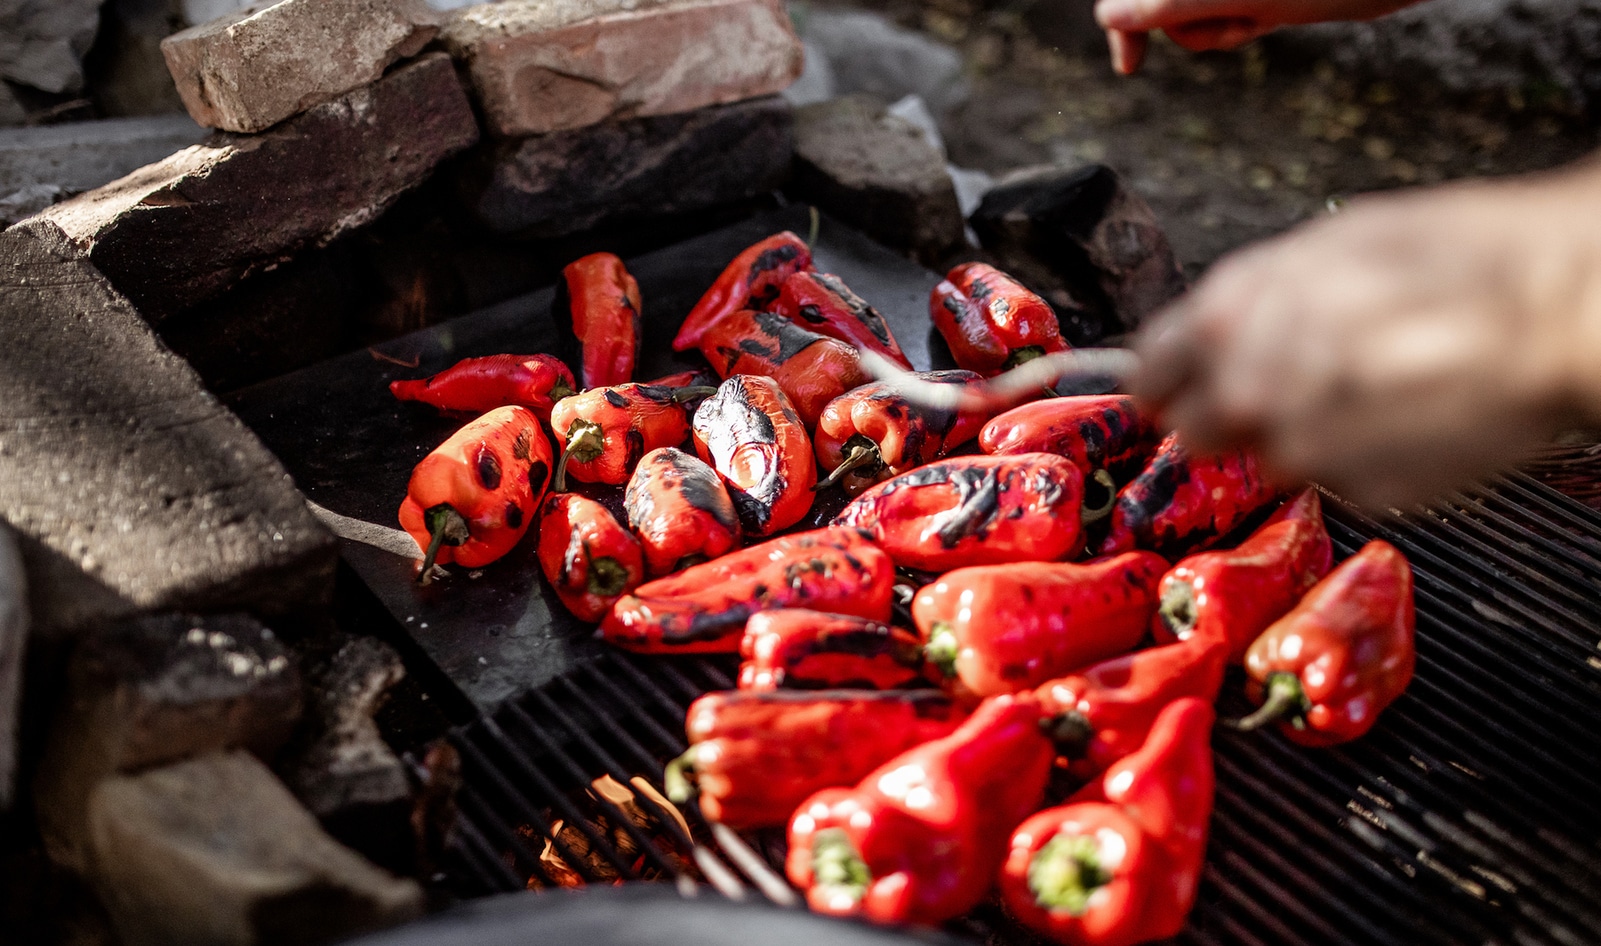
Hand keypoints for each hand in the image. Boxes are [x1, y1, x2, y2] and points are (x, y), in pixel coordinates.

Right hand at [1095, 0, 1417, 72]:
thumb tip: (1109, 16)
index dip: (1122, 21)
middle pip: (1157, 0)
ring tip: (1262, 16)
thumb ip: (1167, 3)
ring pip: (1188, 11)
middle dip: (1188, 25)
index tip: (1130, 66)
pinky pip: (1218, 11)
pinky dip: (1236, 23)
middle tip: (1236, 27)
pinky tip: (1267, 15)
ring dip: (1219, 26)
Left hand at [1131, 167, 1600, 508]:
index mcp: (1230, 314)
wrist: (1554, 308)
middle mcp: (1250, 387)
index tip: (1171, 389)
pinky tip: (1405, 412)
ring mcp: (1302, 445)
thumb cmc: (1461, 258)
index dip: (1163, 381)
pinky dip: (1359, 455)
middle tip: (1281, 389)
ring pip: (1269, 458)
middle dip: (1227, 414)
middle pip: (1197, 430)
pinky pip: (1335, 478)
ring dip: (1301, 434)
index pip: (1150, 372)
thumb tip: (1218, 326)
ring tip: (1369, 388)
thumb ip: (1257, 298)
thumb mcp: (1333, 244)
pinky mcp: (1356, 487)